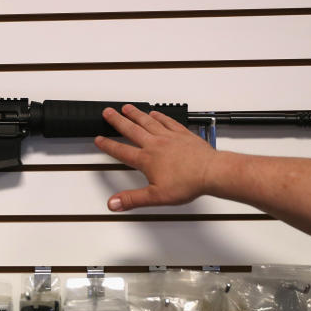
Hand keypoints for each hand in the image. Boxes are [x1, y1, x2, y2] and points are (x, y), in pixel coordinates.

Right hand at [94, 104, 218, 210]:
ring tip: (127, 108)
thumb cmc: (188, 183)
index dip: (108, 145)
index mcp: (147, 159)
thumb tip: (114, 203)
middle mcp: (155, 144)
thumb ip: (132, 199)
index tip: (99, 139)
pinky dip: (159, 116)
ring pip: (148, 121)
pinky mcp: (182, 134)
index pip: (121, 151)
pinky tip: (155, 112)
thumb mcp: (156, 197)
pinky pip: (168, 121)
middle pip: (131, 130)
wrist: (211, 172)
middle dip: (117, 121)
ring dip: (135, 114)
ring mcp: (169, 137)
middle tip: (108, 112)